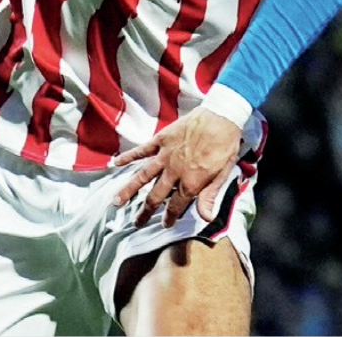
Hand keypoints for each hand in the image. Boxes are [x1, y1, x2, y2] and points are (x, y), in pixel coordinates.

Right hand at [110, 109, 241, 227]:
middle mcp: (174, 171)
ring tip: (116, 202)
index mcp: (190, 182)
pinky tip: (116, 163)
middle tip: (136, 222)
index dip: (170, 217)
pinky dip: (128, 156)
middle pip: (156, 196)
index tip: (165, 224)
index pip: (177, 205)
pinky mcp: (162, 139)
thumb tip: (207, 218)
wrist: (221, 116)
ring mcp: (165, 155)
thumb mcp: (223, 174)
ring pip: (143, 176)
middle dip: (146, 211)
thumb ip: (210, 196)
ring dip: (129, 190)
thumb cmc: (225, 145)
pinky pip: (142, 150)